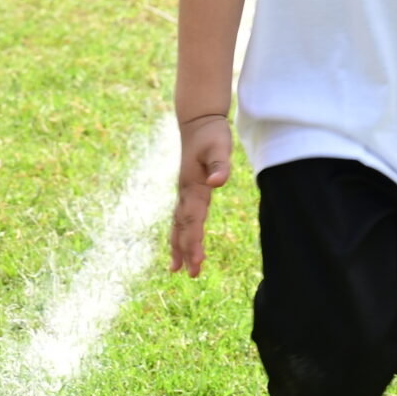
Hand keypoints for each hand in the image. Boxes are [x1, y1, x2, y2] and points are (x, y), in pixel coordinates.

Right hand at [169, 113, 231, 276]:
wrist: (197, 121)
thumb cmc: (211, 134)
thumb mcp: (219, 146)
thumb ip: (220, 165)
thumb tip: (217, 183)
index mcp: (193, 186)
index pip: (193, 219)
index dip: (194, 240)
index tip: (197, 260)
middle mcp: (185, 192)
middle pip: (183, 227)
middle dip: (186, 250)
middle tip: (191, 274)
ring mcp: (184, 192)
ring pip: (178, 224)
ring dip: (178, 246)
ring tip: (175, 269)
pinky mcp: (187, 190)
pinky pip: (180, 217)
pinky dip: (178, 233)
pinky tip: (180, 244)